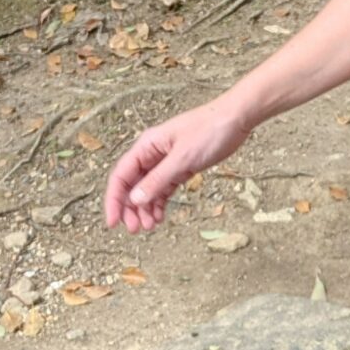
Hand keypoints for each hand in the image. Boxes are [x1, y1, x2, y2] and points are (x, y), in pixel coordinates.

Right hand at [103, 96, 250, 232]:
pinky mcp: (180, 168)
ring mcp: (166, 161)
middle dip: (130, 208)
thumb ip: (158, 180)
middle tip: (135, 229)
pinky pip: (162, 189)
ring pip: (147, 189)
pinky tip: (160, 216)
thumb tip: (134, 199)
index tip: (113, 223)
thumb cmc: (210, 130)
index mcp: (147, 146)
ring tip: (151, 226)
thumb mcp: (183, 158)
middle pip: (131, 185)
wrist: (236, 119)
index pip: (121, 175)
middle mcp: (152, 154)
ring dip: (145, 209)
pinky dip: (159, 203)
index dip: (114, 200)